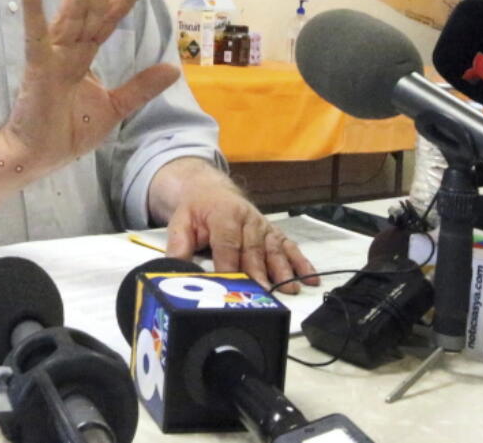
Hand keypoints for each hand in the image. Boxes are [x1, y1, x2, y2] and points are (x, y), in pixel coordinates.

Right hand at [5, 0, 178, 169]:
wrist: (38, 156)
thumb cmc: (66, 132)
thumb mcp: (114, 108)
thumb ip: (140, 87)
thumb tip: (172, 68)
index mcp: (84, 58)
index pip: (107, 21)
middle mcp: (68, 51)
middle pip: (89, 10)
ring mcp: (51, 56)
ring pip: (69, 15)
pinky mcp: (37, 68)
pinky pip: (35, 36)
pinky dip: (32, 12)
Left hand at [165, 183, 319, 293]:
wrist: (211, 190)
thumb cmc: (196, 210)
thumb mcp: (180, 222)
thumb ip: (178, 247)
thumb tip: (173, 270)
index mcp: (224, 214)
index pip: (228, 243)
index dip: (231, 264)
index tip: (234, 284)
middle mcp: (248, 219)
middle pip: (254, 249)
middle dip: (259, 271)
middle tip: (264, 292)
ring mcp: (264, 226)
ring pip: (275, 249)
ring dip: (283, 270)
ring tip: (290, 288)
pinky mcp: (274, 233)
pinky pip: (289, 247)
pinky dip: (301, 262)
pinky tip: (310, 278)